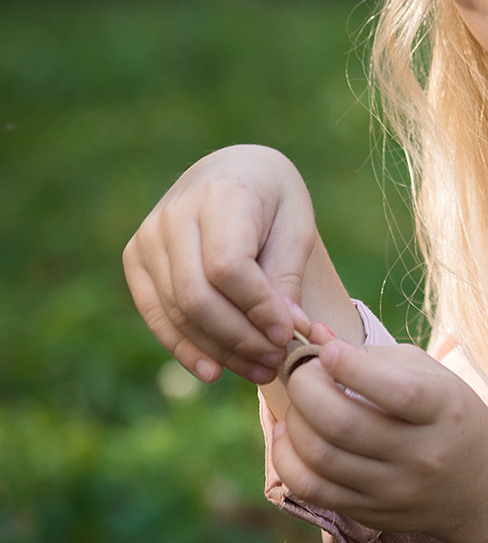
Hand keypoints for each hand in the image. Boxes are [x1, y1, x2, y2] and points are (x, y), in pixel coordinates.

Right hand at [124, 145, 317, 383]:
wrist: (234, 171)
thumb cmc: (274, 201)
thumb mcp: (296, 228)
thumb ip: (286, 278)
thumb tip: (283, 333)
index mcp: (222, 194)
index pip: (228, 266)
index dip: (257, 308)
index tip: (288, 334)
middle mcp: (175, 213)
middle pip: (198, 296)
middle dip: (240, 338)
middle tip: (276, 361)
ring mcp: (149, 236)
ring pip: (178, 311)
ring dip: (220, 350)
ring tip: (261, 370)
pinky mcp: (137, 258)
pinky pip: (156, 313)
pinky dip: (185, 347)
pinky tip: (214, 371)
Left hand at [270, 333, 487, 535]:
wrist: (483, 487)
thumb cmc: (450, 415)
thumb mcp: (430, 375)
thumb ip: (374, 356)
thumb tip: (314, 334)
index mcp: (444, 409)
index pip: (395, 392)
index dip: (350, 367)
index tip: (329, 351)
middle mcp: (421, 455)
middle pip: (343, 424)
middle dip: (305, 388)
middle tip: (301, 372)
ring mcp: (395, 490)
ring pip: (320, 458)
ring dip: (294, 420)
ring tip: (297, 402)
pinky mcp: (371, 513)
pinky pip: (311, 490)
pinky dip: (287, 459)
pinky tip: (290, 435)